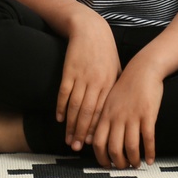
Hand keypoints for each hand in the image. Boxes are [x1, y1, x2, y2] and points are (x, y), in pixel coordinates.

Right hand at [57, 16, 120, 151]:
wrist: (90, 29)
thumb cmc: (105, 50)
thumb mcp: (116, 68)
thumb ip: (117, 87)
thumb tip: (118, 109)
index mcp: (110, 84)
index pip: (103, 112)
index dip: (97, 129)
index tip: (92, 144)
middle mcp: (96, 82)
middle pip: (88, 113)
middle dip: (82, 133)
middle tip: (76, 148)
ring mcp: (82, 77)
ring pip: (75, 106)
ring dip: (70, 124)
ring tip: (67, 138)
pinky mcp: (69, 71)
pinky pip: (64, 93)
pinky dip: (61, 107)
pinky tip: (60, 118)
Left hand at [92, 68, 162, 168]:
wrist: (143, 69)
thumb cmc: (126, 86)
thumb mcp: (109, 99)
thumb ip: (103, 117)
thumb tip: (96, 137)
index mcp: (105, 114)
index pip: (98, 142)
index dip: (101, 157)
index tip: (105, 165)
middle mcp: (117, 117)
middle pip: (114, 148)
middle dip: (118, 163)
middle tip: (122, 167)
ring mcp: (132, 116)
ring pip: (130, 147)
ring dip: (133, 160)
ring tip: (136, 165)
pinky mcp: (148, 115)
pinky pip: (148, 139)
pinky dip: (149, 152)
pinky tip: (150, 159)